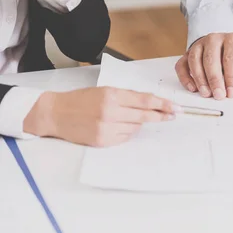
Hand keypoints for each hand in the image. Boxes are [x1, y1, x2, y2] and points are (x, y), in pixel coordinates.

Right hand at [23, 88, 178, 146]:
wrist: (56, 113)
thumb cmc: (81, 100)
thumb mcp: (105, 91)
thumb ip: (128, 97)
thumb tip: (152, 103)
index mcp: (112, 95)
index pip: (145, 101)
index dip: (163, 104)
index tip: (176, 107)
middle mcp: (110, 112)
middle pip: (145, 115)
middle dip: (162, 115)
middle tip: (174, 115)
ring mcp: (107, 128)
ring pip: (136, 127)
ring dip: (138, 123)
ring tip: (125, 117)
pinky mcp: (103, 141)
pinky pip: (125, 137)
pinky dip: (127, 131)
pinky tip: (117, 125)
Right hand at [175, 33, 232, 99]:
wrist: (226, 47)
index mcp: (232, 40)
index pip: (230, 57)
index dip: (231, 76)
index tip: (231, 92)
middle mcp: (214, 39)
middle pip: (211, 58)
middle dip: (214, 79)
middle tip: (218, 95)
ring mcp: (199, 45)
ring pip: (194, 60)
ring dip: (199, 78)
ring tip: (206, 93)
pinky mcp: (187, 54)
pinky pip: (181, 65)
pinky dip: (185, 77)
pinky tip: (192, 88)